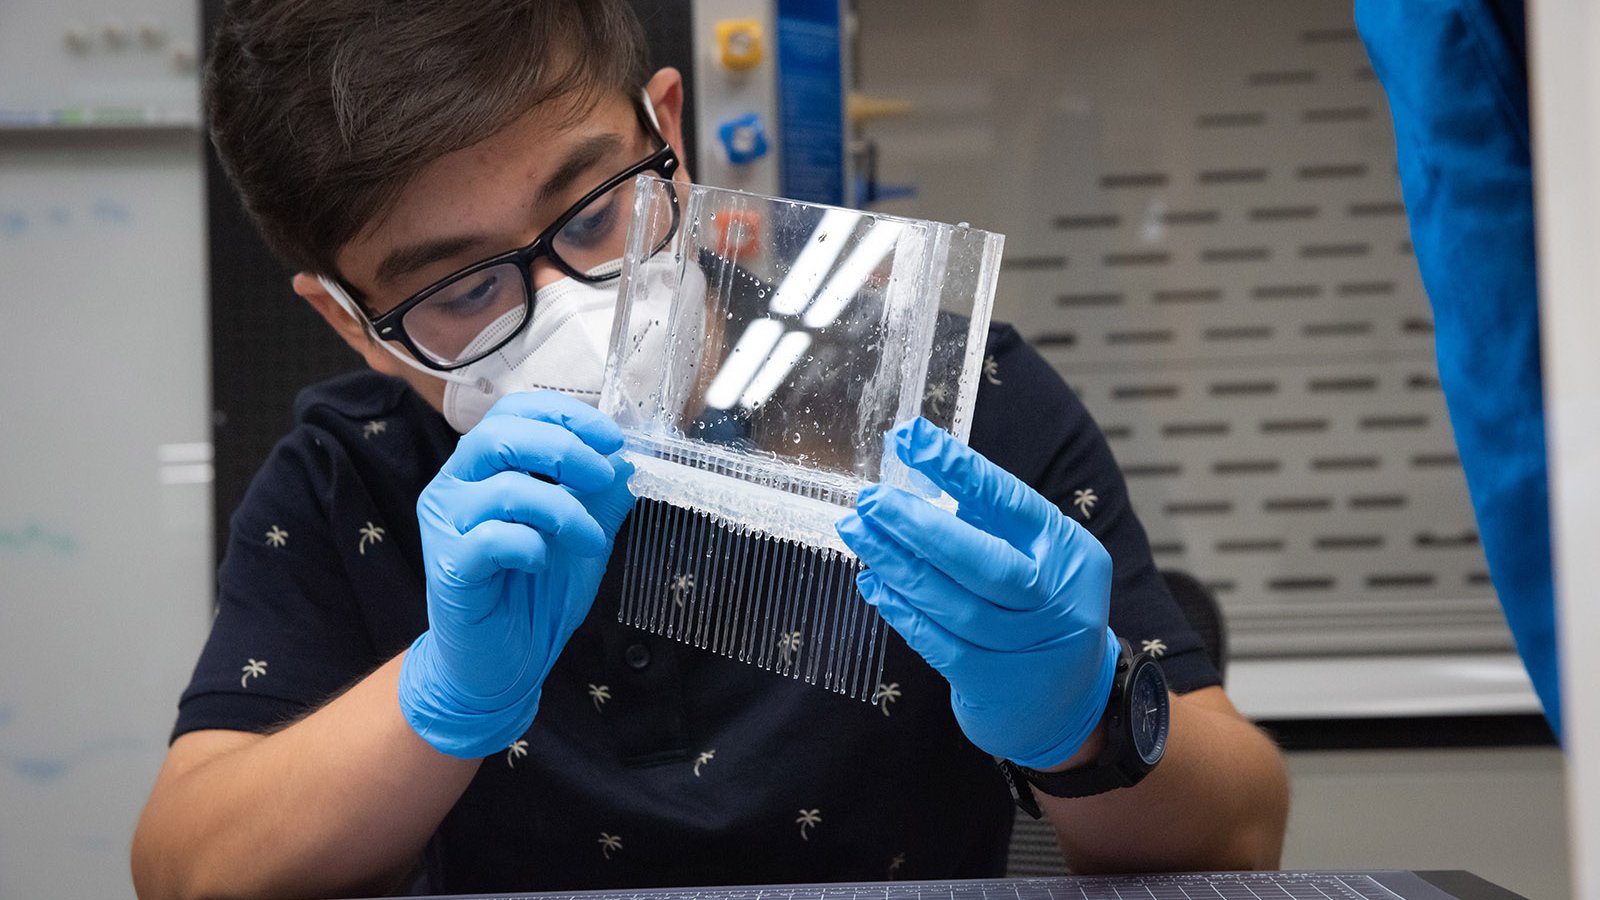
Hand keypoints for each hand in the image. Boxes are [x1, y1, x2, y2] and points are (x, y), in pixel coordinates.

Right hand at [399, 391, 634, 757]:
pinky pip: (492, 538)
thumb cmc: (535, 594)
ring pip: (502, 487)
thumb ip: (601, 498)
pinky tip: (542, 563)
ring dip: (562, 509)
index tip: (610, 438)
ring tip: (589, 540)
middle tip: (603, 475)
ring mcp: (446, 525)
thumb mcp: (584, 537)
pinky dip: (530, 546)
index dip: (565, 414)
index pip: (515, 411)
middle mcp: (456, 486)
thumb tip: (628, 460)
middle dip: (562, 448)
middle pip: (499, 435)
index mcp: (484, 467)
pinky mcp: (449, 566)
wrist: (501, 664)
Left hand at [835, 417, 1118, 768]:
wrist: (1065, 703)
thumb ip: (986, 518)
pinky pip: (938, 645)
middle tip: (870, 499)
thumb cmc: (1038, 607)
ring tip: (857, 531)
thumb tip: (914, 462)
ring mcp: (1027, 649)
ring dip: (897, 565)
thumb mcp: (1036, 555)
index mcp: (1069, 553)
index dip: (959, 470)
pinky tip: (873, 583)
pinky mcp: (994, 685)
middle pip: (983, 563)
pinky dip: (901, 611)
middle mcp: (1057, 602)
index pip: (1011, 503)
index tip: (911, 439)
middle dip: (919, 527)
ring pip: (954, 605)